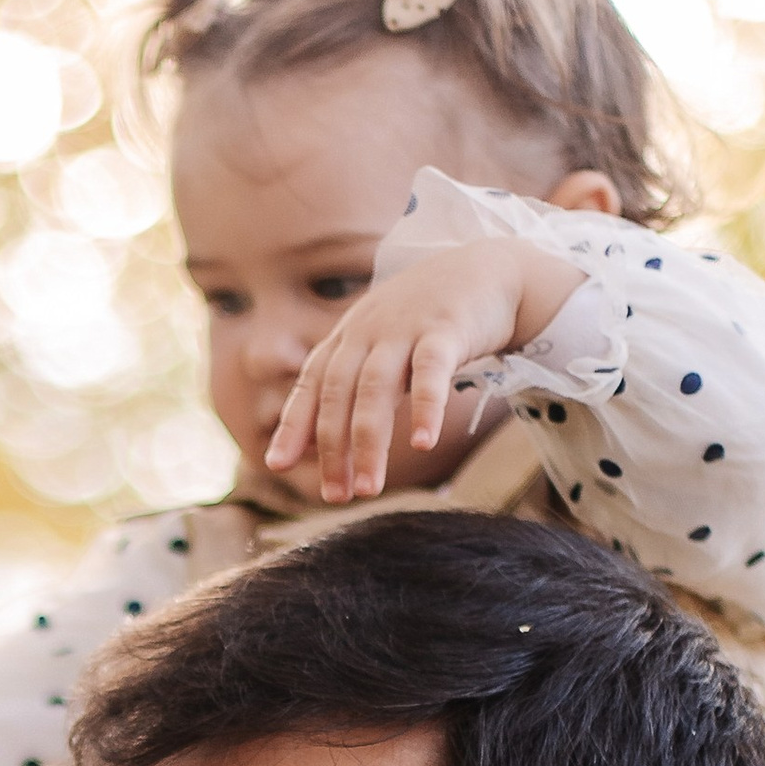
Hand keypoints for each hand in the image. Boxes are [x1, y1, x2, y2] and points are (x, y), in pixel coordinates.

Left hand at [266, 237, 584, 504]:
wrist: (488, 268)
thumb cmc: (429, 318)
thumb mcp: (383, 345)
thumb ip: (355, 384)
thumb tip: (322, 440)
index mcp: (349, 338)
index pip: (311, 385)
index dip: (293, 424)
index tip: (276, 464)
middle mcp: (369, 332)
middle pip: (339, 395)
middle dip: (332, 448)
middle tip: (335, 496)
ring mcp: (405, 328)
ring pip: (376, 390)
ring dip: (369, 443)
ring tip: (368, 489)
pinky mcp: (447, 329)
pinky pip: (432, 372)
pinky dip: (425, 408)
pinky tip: (422, 445)